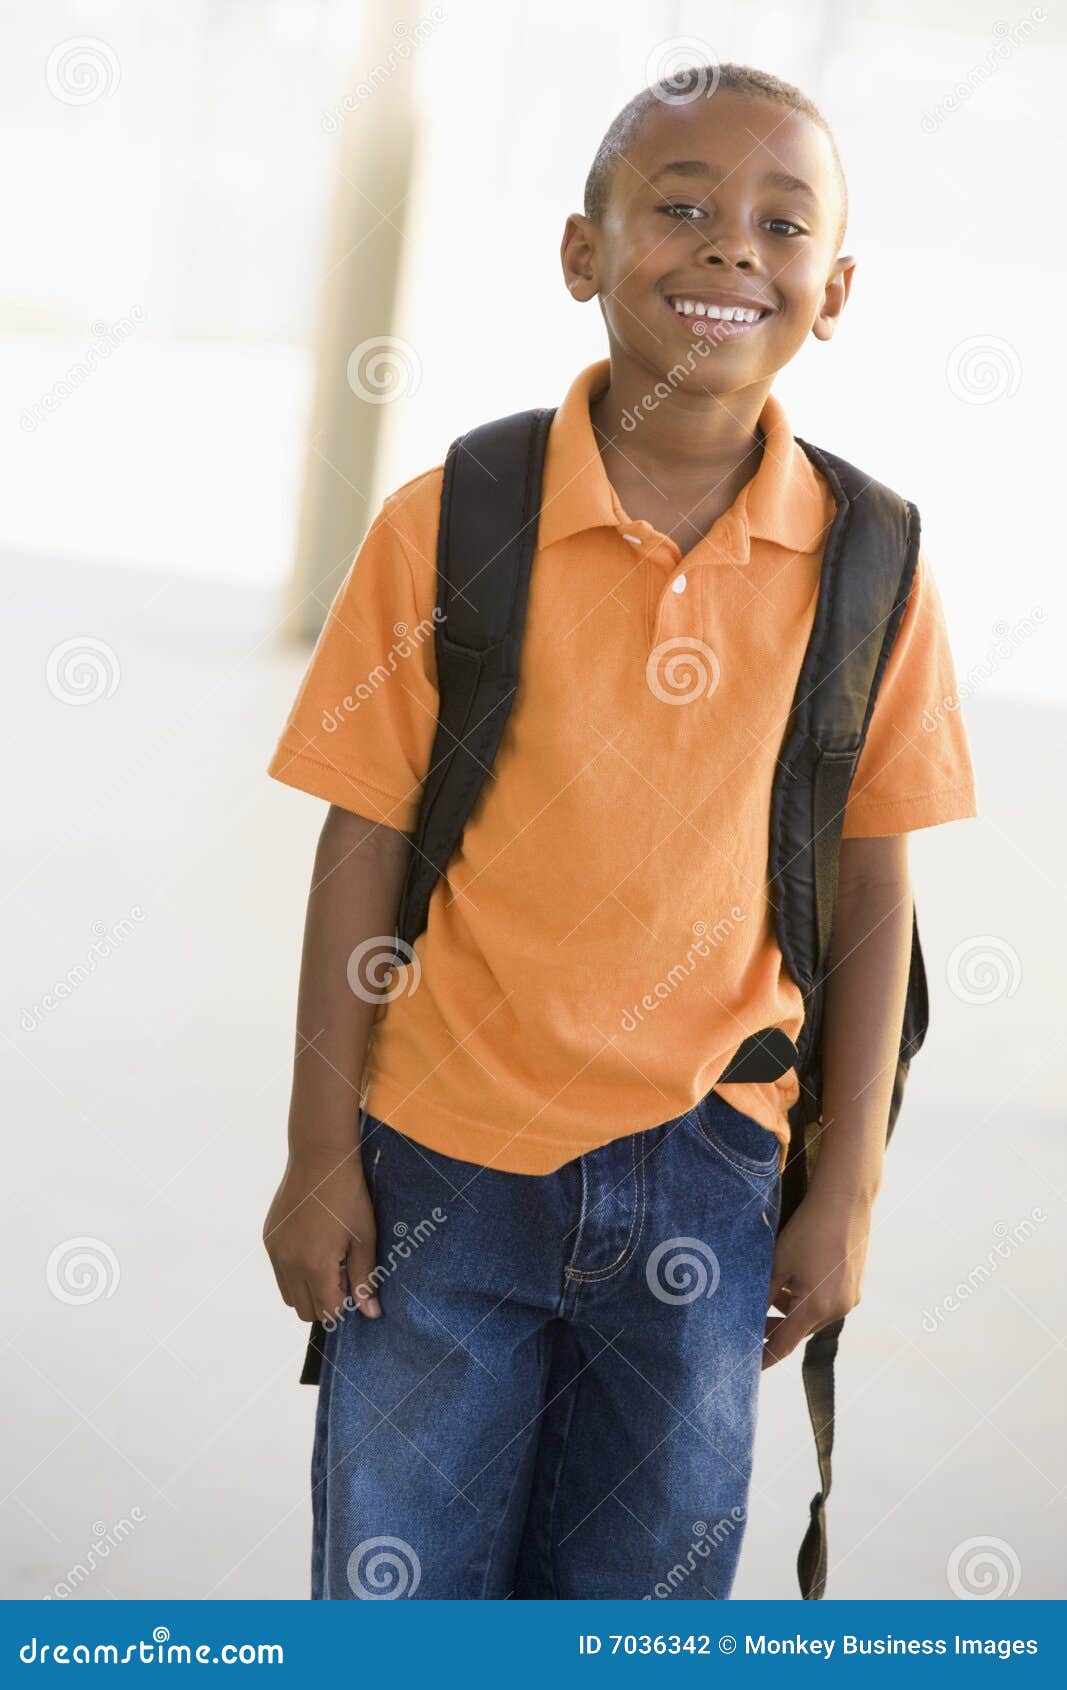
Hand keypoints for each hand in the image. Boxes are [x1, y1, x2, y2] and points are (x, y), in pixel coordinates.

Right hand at [263, 1151, 379, 1322]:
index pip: (326, 1312)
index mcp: (314, 1266)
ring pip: (288, 1294)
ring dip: (307, 1290)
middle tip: (342, 1272)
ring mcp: (275, 1251)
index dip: (344, 1305)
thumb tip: (371, 1313)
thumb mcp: (363, 1238)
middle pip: (304, 1310)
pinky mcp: (268, 1238)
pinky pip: (279, 1271)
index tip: (354, 1281)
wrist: (319, 1159)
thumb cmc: (348, 1196)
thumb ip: (365, 1279)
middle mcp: (288, 1264)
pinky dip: (294, 1271)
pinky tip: (312, 1245)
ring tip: (327, 1260)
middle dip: (325, 1302)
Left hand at [762, 1187, 871, 1368]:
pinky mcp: (854, 1284)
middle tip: (751, 1324)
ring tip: (770, 1294)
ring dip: (791, 1310)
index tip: (748, 1368)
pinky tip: (793, 1280)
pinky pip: (826, 1301)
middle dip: (775, 1329)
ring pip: (812, 1315)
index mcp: (816, 1307)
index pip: (784, 1344)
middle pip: (799, 1330)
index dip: (764, 1355)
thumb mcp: (778, 1262)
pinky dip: (807, 1298)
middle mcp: (837, 1309)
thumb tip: (747, 1316)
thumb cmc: (809, 1229)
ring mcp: (849, 1297)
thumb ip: (763, 1294)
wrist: (845, 1199)